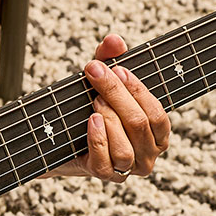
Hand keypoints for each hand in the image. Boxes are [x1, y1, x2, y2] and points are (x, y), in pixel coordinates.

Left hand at [51, 34, 170, 182]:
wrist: (58, 139)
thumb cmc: (89, 108)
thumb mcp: (100, 81)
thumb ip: (109, 59)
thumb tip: (114, 39)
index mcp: (157, 134)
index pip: (157, 114)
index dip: (137, 90)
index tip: (117, 69)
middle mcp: (148, 155)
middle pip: (140, 125)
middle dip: (117, 95)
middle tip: (96, 74)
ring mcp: (127, 169)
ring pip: (126, 148)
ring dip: (108, 119)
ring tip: (94, 101)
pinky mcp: (104, 175)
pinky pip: (107, 161)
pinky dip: (98, 138)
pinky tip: (90, 120)